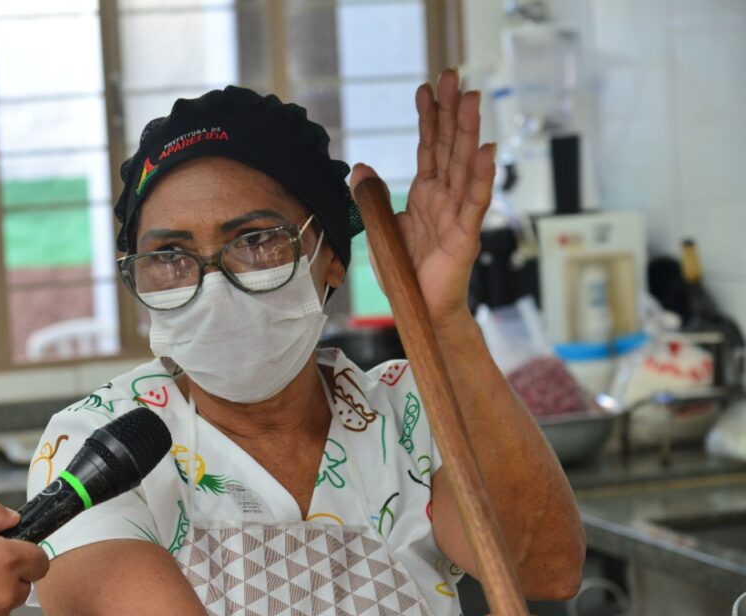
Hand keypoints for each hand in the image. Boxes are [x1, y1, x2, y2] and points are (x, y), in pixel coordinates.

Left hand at [350, 68, 494, 331]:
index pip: (428, 147)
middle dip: (451, 110)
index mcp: (425, 195)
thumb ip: (371, 197)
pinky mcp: (465, 236)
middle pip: (449, 147)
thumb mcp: (379, 229)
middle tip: (454, 75)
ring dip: (468, 132)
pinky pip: (474, 203)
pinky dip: (480, 177)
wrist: (419, 311)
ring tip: (471, 99)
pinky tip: (485, 151)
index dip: (428, 117)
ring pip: (464, 166)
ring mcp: (458, 215)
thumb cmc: (405, 274)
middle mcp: (444, 198)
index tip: (427, 87)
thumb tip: (359, 166)